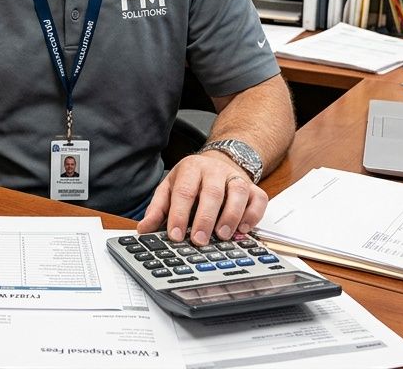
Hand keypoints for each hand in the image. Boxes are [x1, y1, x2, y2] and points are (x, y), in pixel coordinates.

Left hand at [136, 151, 267, 246]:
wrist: (218, 162)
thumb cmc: (191, 180)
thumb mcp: (169, 188)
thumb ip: (158, 209)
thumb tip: (144, 229)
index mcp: (190, 169)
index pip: (184, 191)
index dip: (179, 214)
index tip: (175, 235)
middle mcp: (214, 171)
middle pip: (212, 192)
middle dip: (205, 218)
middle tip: (199, 240)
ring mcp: (235, 178)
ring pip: (238, 192)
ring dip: (231, 216)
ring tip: (222, 236)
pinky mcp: (253, 187)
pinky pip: (258, 199)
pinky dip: (252, 215)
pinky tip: (242, 229)